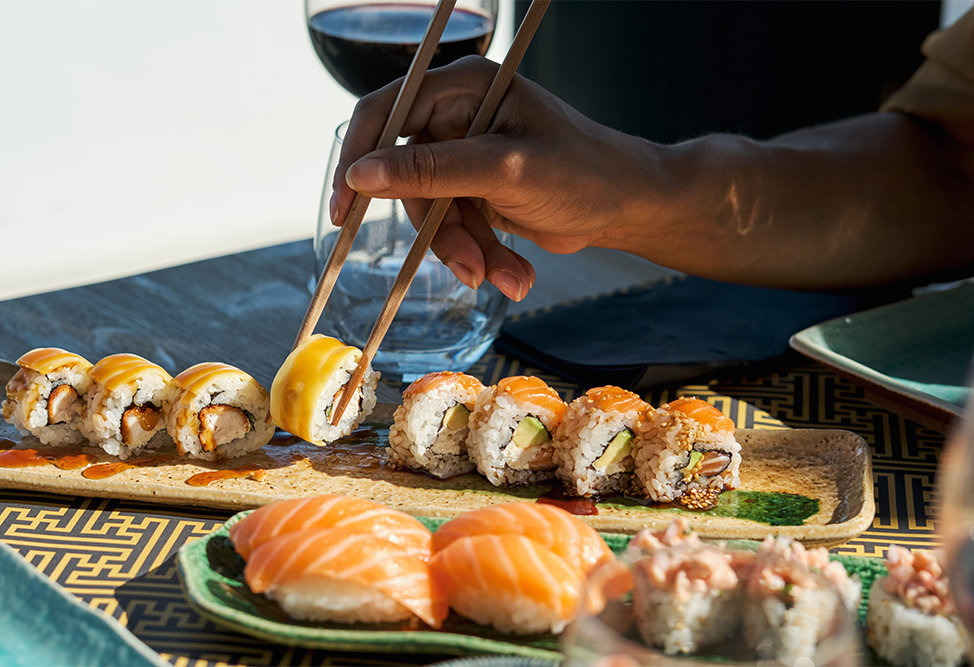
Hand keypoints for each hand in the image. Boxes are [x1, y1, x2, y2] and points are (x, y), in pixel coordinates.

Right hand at [330, 56, 663, 300]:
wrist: (628, 206)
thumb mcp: (505, 170)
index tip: (346, 209)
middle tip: (466, 265)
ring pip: (431, 211)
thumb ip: (432, 171)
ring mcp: (467, 156)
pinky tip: (513, 271)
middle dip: (438, 228)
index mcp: (464, 87)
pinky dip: (479, 254)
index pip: (386, 112)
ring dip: (465, 250)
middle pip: (407, 176)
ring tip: (504, 274)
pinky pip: (453, 228)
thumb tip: (362, 174)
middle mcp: (458, 116)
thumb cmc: (585, 171)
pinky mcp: (476, 191)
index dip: (358, 158)